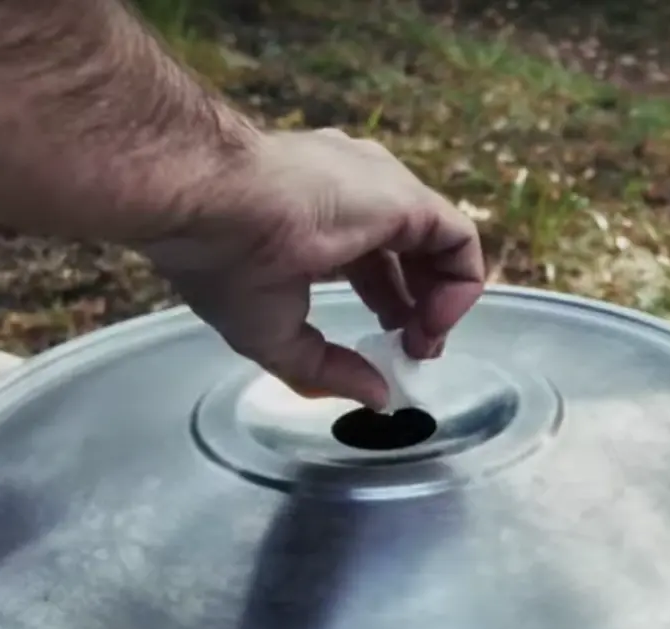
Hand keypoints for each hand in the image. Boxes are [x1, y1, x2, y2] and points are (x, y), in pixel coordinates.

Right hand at [141, 128, 484, 408]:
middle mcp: (355, 195)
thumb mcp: (273, 335)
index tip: (386, 348)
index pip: (372, 258)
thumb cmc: (222, 258)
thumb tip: (376, 397)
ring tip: (423, 341)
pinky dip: (458, 286)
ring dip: (441, 300)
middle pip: (410, 251)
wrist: (211, 202)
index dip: (390, 306)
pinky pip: (459, 240)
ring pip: (439, 243)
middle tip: (413, 351)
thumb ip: (326, 370)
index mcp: (315, 216)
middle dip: (420, 307)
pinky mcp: (406, 196)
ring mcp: (382, 189)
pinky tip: (431, 322)